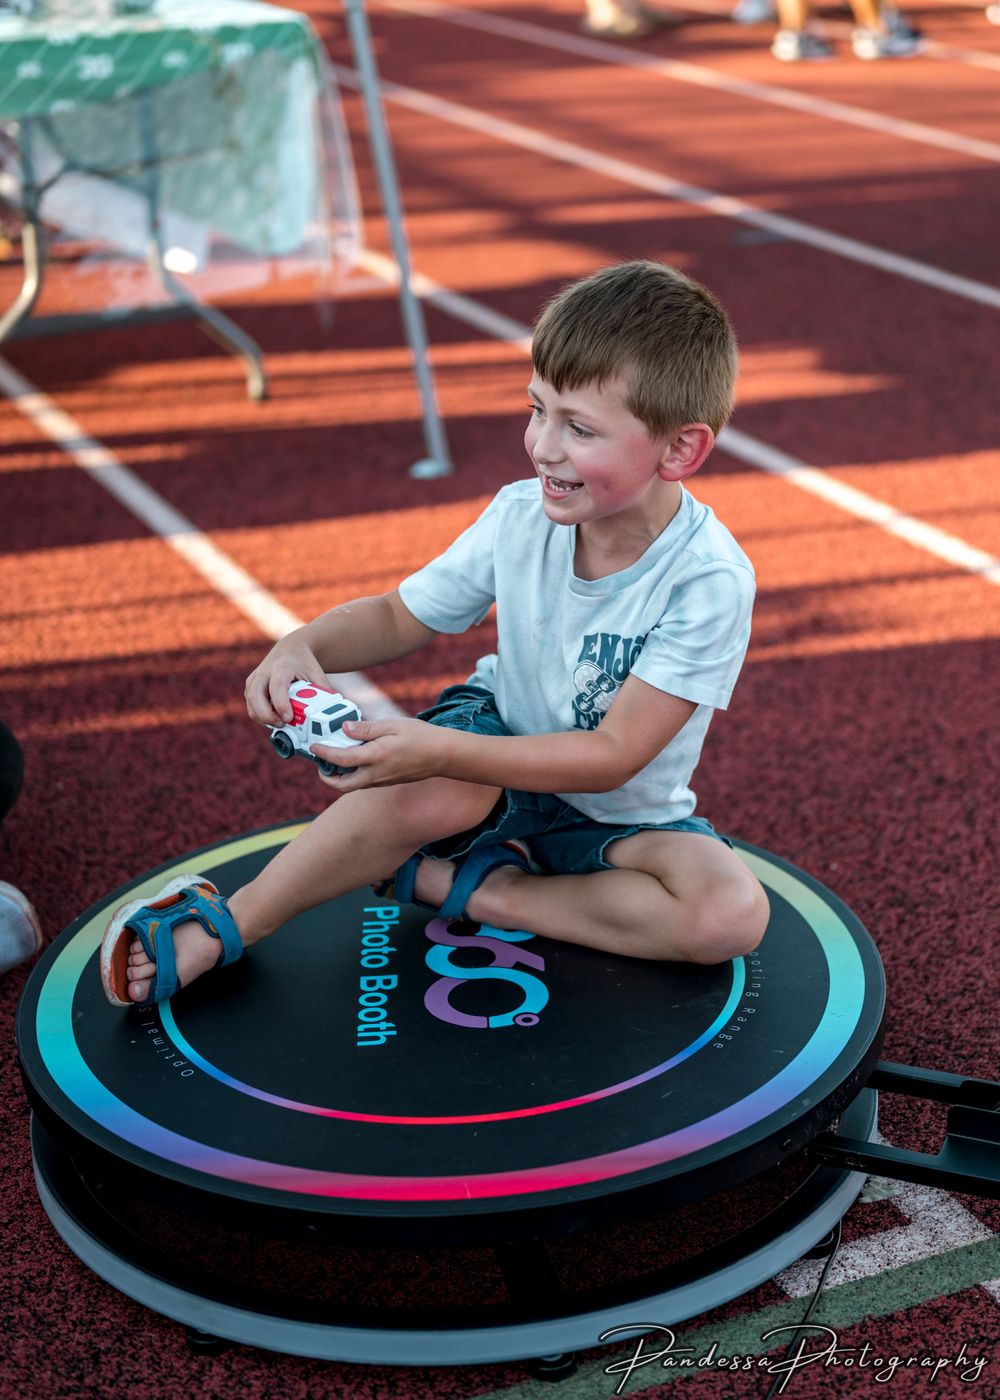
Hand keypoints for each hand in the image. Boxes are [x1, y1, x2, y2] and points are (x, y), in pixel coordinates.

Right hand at [244, 635, 328, 725]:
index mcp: (282, 666)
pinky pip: (250, 705)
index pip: (277, 686)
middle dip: (266, 715)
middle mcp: (264, 671)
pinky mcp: (250, 686)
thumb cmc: (304, 663)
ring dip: (262, 718)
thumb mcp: (316, 673)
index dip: (281, 704)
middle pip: (255, 696)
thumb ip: (322, 692)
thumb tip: (330, 714)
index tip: (289, 718)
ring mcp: (255, 678)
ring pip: (250, 703)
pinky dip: (260, 716)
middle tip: (282, 724)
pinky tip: (274, 719)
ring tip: (280, 724)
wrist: (290, 649)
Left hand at [311, 719, 451, 790]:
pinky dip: (353, 775)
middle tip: (320, 763)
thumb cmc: (420, 737)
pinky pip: (364, 783)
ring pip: (352, 786)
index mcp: (376, 756)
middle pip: (342, 785)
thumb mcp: (393, 725)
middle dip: (326, 777)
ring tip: (335, 759)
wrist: (443, 755)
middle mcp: (376, 774)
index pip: (341, 759)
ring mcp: (382, 781)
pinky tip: (355, 760)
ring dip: (339, 777)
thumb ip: (367, 728)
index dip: (324, 753)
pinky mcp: (387, 782)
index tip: (314, 746)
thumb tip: (345, 727)